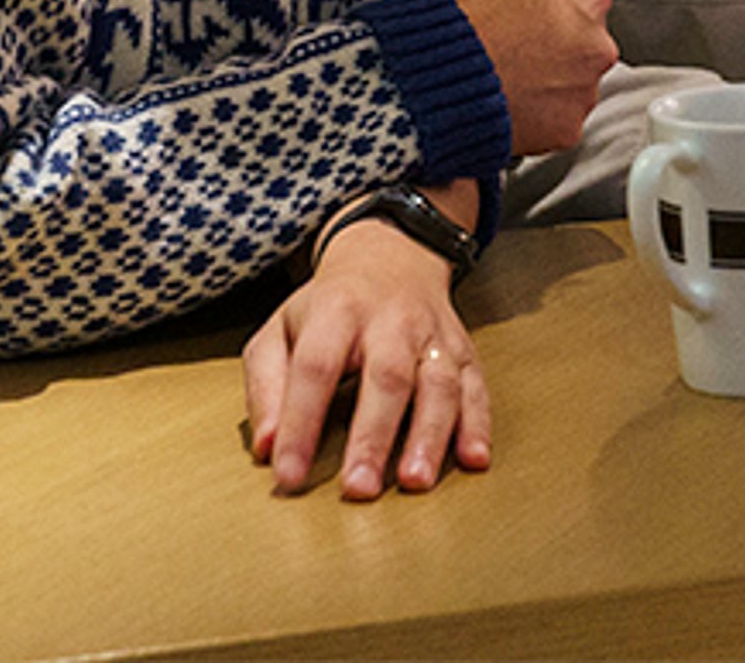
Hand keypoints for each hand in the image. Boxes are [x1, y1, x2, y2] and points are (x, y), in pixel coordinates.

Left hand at [241, 194, 489, 499]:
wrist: (391, 256)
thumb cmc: (329, 307)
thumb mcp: (280, 329)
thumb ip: (266, 385)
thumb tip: (267, 449)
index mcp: (337, 311)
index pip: (316, 368)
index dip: (301, 423)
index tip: (287, 474)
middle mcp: (391, 321)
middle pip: (387, 377)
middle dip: (373, 436)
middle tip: (359, 488)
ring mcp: (433, 335)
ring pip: (439, 384)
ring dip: (430, 435)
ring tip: (415, 482)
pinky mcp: (463, 351)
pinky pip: (476, 387)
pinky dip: (478, 425)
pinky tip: (473, 460)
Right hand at [442, 0, 616, 154]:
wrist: (445, 72)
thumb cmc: (468, 14)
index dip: (550, 4)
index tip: (530, 12)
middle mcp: (597, 46)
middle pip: (582, 45)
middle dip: (553, 47)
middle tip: (515, 48)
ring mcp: (583, 91)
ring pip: (571, 87)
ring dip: (545, 84)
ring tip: (505, 79)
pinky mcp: (566, 130)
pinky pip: (554, 124)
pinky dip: (534, 119)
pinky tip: (507, 106)